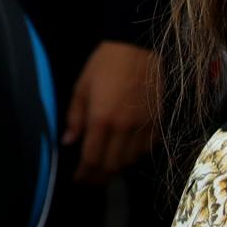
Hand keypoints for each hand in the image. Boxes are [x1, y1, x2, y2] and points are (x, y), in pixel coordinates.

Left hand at [64, 40, 160, 183]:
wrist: (138, 46)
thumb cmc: (105, 63)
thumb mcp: (81, 87)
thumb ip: (74, 118)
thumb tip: (68, 142)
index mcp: (101, 119)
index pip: (92, 158)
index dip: (84, 174)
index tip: (77, 180)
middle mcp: (124, 128)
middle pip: (112, 165)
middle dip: (99, 177)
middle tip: (90, 180)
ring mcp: (144, 126)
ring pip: (131, 160)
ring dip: (116, 168)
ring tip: (105, 169)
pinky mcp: (159, 122)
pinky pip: (147, 149)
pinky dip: (135, 156)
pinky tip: (125, 153)